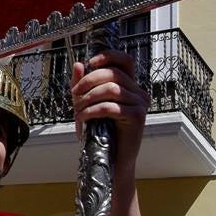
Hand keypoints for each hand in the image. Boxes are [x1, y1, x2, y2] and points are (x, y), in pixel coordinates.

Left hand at [70, 49, 148, 169]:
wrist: (111, 158)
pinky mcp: (138, 116)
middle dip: (88, 81)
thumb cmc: (100, 131)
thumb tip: (78, 64)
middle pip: (113, 74)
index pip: (125, 60)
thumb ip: (82, 84)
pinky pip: (110, 107)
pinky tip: (83, 118)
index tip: (90, 62)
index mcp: (129, 85)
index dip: (109, 56)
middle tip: (74, 94)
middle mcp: (139, 92)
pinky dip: (92, 111)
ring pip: (111, 89)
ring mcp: (141, 103)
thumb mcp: (87, 103)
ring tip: (78, 110)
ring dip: (88, 98)